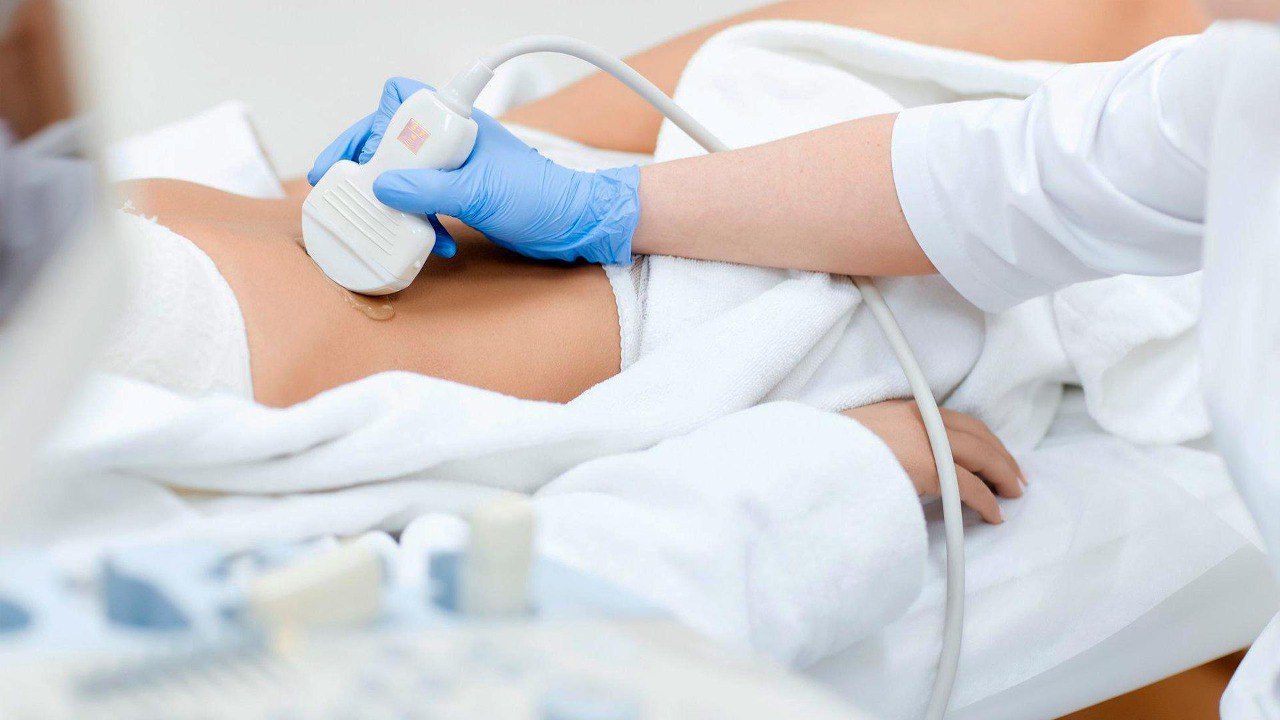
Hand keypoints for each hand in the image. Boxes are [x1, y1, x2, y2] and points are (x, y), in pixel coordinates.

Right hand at [309, 77, 640, 263]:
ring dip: (395, 203)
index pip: (399, 99)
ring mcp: (455, 169)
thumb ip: (428, 190)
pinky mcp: (462, 197)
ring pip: (404, 176)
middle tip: (348, 194)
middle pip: (391, 142)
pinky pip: (424, 203)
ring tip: (389, 223)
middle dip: (370, 170)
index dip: (367, 124)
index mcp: (458, 124)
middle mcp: (452, 141)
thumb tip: (381, 187)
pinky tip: (433, 242)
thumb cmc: (542, 197)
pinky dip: (421, 222)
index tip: (345, 158)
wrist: (577, 225)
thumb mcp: (480, 193)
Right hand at [843, 400, 1024, 523]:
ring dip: (1002, 476)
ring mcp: (925, 441)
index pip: (957, 421)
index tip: (995, 454)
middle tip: (1015, 477)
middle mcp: (919, 418)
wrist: (810, 459)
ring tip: (1012, 494)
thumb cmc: (827, 454)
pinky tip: (994, 513)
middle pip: (977, 435)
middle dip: (1001, 456)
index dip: (983, 439)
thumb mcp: (858, 436)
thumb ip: (885, 441)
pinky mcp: (928, 467)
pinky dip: (987, 500)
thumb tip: (898, 461)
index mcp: (904, 410)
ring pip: (981, 456)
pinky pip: (969, 486)